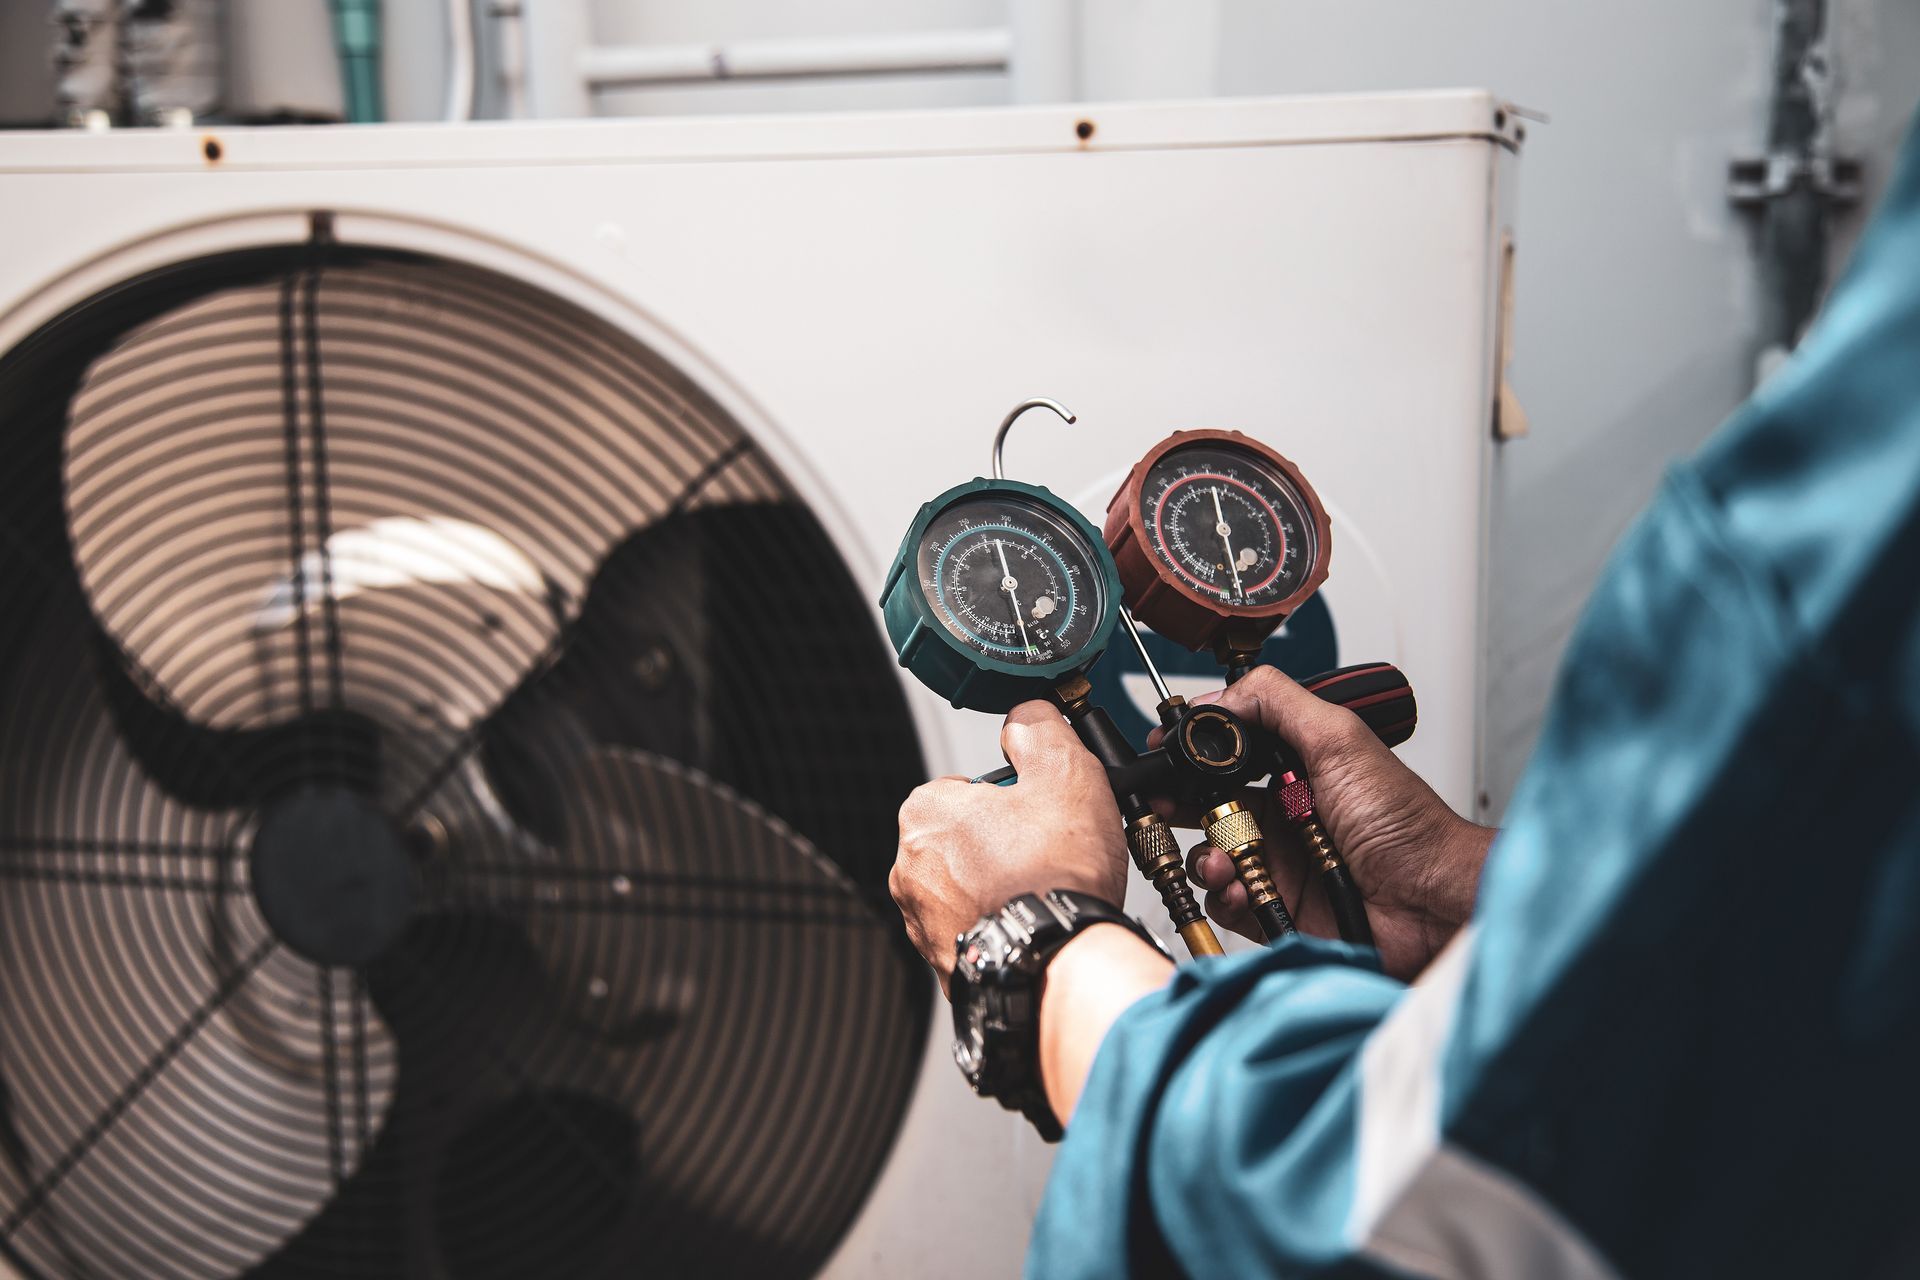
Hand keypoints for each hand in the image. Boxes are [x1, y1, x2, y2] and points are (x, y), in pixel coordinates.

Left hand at [891, 701, 1129, 994]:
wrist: (1058, 961)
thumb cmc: (1055, 872)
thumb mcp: (1063, 771)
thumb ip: (1037, 730)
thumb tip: (1026, 716)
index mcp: (924, 814)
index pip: (962, 788)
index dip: (1008, 796)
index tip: (1037, 810)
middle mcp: (908, 869)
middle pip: (964, 839)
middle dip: (1002, 844)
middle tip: (1047, 852)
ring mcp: (921, 921)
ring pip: (966, 888)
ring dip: (999, 887)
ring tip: (1043, 891)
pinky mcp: (943, 962)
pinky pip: (973, 931)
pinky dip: (999, 927)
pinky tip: (1033, 924)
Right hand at [1166, 668, 1492, 978]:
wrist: (1430, 901)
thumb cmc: (1405, 825)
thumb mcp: (1340, 740)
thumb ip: (1279, 703)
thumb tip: (1220, 694)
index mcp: (1295, 768)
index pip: (1228, 753)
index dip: (1193, 754)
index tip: (1166, 752)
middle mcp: (1283, 813)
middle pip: (1208, 804)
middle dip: (1182, 804)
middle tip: (1169, 804)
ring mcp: (1278, 862)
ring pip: (1211, 854)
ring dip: (1204, 855)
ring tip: (1221, 859)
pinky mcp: (1277, 907)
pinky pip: (1227, 900)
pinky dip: (1223, 895)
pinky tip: (1240, 887)